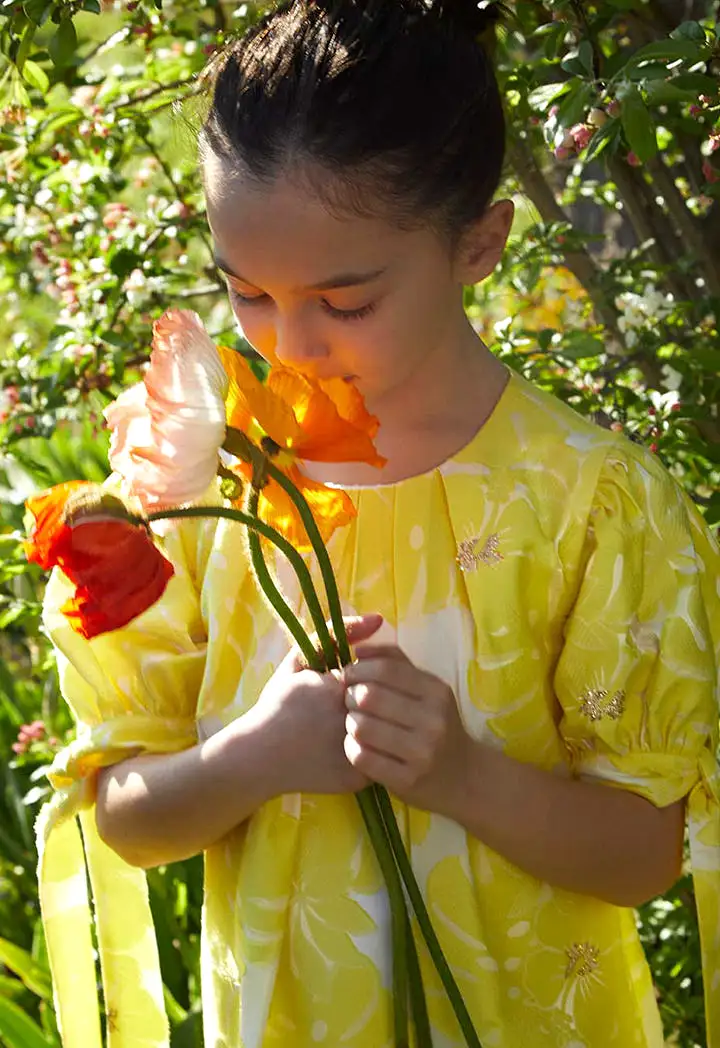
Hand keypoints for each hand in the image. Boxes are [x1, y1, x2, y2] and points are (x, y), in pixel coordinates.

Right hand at [246, 614, 382, 797]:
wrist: (257, 756)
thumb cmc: (277, 705)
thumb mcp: (299, 660)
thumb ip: (336, 633)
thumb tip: (377, 619)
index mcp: (338, 688)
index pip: (379, 675)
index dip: (367, 681)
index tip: (344, 691)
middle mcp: (351, 718)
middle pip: (385, 702)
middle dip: (376, 703)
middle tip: (347, 711)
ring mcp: (356, 750)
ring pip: (388, 731)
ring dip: (381, 726)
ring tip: (353, 729)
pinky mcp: (357, 778)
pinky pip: (381, 759)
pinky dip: (375, 752)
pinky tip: (353, 750)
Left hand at [342, 644, 472, 814]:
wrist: (465, 777)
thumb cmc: (438, 725)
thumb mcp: (428, 690)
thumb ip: (396, 662)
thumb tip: (359, 649)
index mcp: (436, 692)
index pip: (386, 669)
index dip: (359, 669)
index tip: (349, 675)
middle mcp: (433, 721)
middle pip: (369, 696)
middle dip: (349, 696)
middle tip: (349, 701)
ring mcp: (421, 753)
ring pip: (361, 727)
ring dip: (350, 723)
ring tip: (356, 724)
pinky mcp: (406, 780)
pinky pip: (361, 757)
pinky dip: (352, 748)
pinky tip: (358, 745)